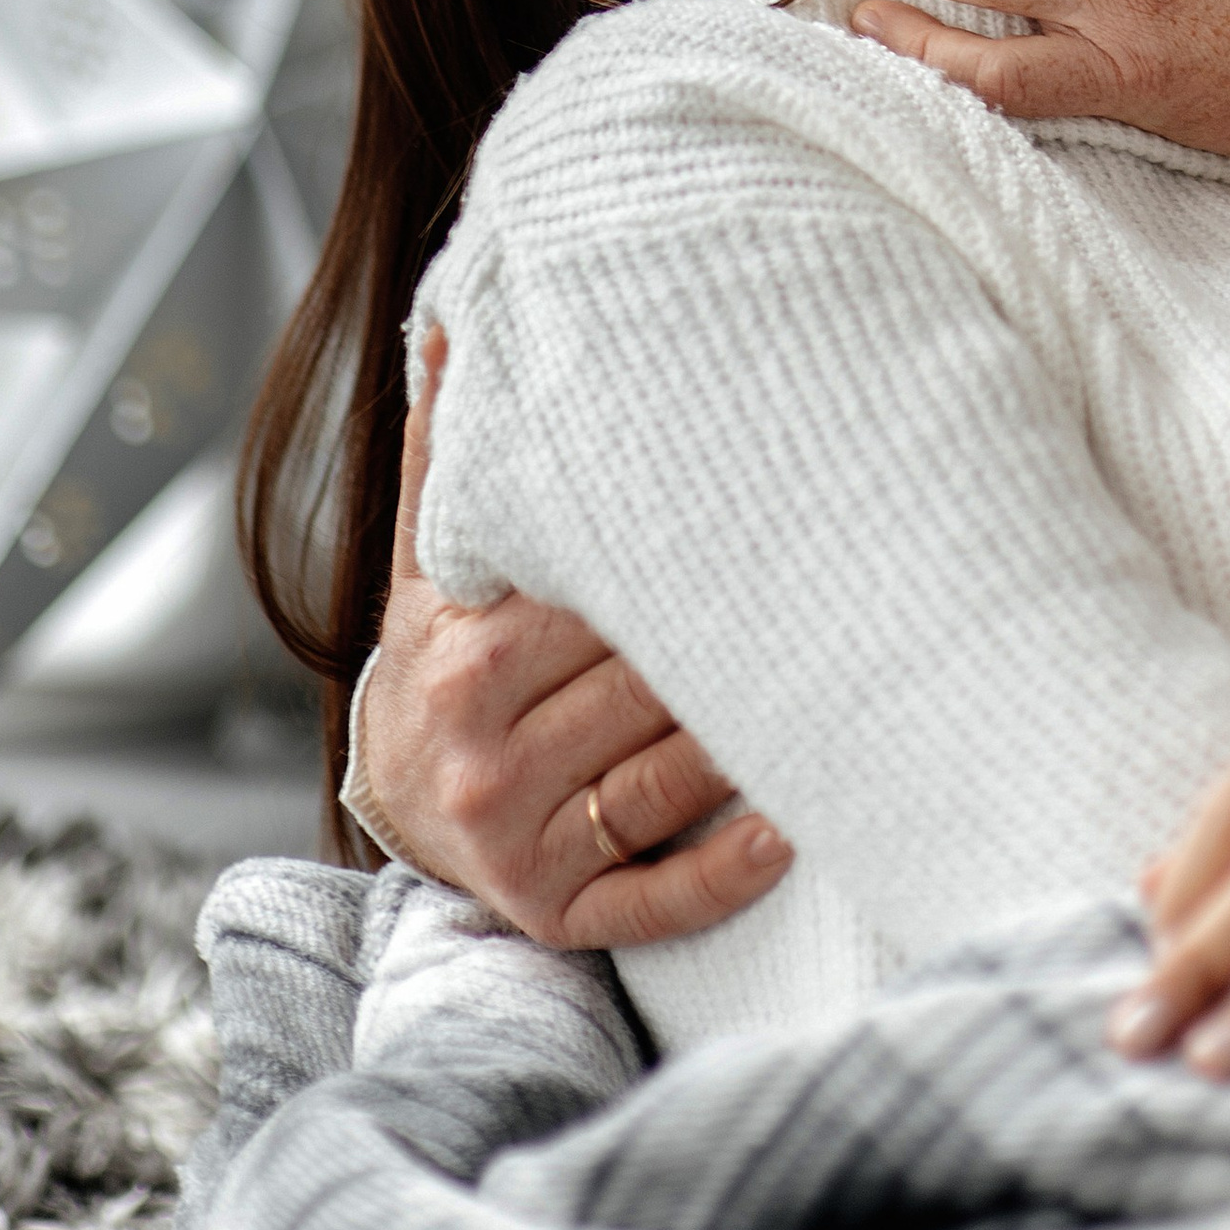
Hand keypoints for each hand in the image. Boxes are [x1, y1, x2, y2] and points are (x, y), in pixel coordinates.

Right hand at [362, 327, 793, 949]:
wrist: (392, 800)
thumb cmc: (444, 652)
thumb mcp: (430, 556)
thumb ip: (449, 446)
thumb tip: (452, 315)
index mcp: (468, 653)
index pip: (599, 603)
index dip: (687, 564)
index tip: (768, 518)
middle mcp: (488, 753)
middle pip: (647, 687)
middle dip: (737, 643)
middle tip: (834, 592)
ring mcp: (522, 843)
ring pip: (667, 780)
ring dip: (754, 737)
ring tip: (837, 683)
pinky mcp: (558, 914)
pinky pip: (656, 897)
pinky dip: (726, 869)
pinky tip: (792, 825)